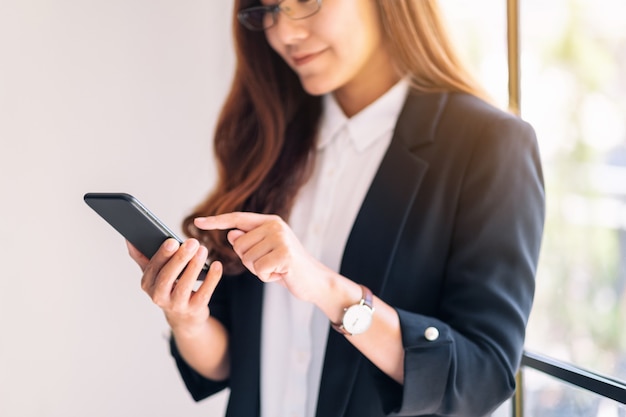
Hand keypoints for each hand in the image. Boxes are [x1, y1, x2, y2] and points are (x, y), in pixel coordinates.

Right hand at [127, 238, 222, 333]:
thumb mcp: (154, 274)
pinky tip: (217, 265)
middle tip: (192, 242)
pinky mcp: (194, 309)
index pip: (153, 267)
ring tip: (203, 250)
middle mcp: (159, 296)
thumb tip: (130, 238)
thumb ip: (142, 256)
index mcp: (147, 284)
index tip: (173, 240)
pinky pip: (204, 293)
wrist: (183, 316)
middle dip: (180, 258)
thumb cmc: (168, 287)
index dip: (163, 254)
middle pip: (168, 276)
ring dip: (195, 266)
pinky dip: (212, 279)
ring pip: (185, 285)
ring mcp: (176, 305)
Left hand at [194, 212, 331, 303]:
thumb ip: (249, 242)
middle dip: (249, 260)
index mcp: (270, 221)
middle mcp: (275, 225)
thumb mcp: (266, 252)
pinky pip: (259, 269)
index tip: (197, 223)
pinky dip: (267, 277)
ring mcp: (280, 238)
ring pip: (247, 259)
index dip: (216, 221)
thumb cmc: (288, 267)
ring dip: (259, 270)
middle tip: (270, 264)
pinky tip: (281, 275)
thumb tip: (232, 234)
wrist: (315, 281)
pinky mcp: (284, 254)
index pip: (237, 219)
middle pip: (239, 245)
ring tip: (276, 269)